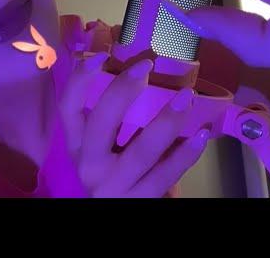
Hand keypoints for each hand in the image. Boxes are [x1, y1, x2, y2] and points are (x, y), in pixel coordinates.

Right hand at [58, 55, 209, 196]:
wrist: (111, 213)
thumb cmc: (109, 173)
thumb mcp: (97, 147)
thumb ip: (107, 116)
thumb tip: (130, 69)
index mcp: (76, 144)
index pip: (68, 107)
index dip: (81, 80)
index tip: (101, 56)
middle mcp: (89, 163)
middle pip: (101, 122)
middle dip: (123, 90)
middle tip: (147, 66)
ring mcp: (113, 185)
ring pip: (141, 150)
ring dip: (166, 121)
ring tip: (186, 97)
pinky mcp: (139, 201)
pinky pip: (166, 175)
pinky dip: (185, 155)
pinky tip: (200, 136)